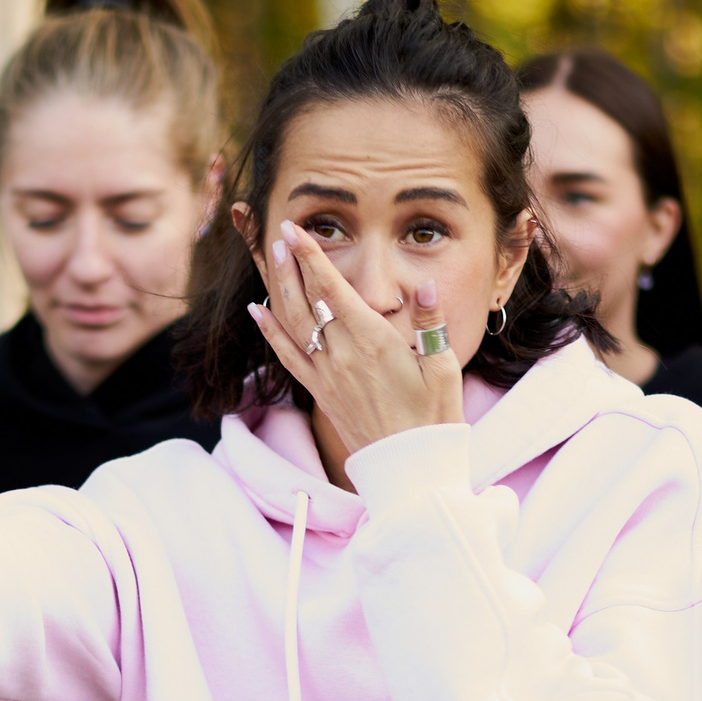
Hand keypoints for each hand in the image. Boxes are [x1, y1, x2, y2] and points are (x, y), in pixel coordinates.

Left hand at [247, 219, 462, 462]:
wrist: (408, 470)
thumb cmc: (433, 418)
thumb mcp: (444, 368)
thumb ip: (432, 323)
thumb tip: (424, 286)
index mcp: (373, 342)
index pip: (333, 290)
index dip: (311, 257)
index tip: (294, 230)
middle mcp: (342, 355)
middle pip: (307, 301)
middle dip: (292, 264)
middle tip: (280, 234)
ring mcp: (327, 375)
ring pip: (293, 324)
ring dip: (280, 288)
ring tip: (271, 258)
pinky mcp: (320, 393)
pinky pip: (287, 357)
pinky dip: (270, 332)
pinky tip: (257, 311)